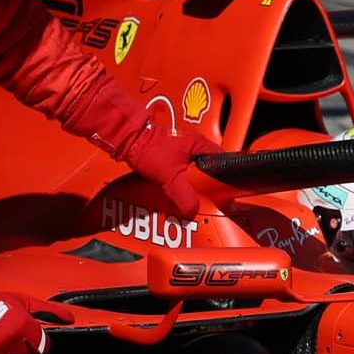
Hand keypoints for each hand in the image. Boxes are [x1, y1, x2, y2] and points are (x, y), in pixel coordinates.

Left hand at [71, 88, 219, 214]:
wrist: (127, 142)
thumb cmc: (150, 150)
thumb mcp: (172, 178)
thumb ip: (185, 196)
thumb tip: (193, 211)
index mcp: (200, 145)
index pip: (223, 161)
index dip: (226, 176)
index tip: (226, 190)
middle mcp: (193, 146)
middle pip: (208, 169)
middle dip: (207, 184)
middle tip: (208, 199)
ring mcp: (181, 151)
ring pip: (193, 172)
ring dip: (192, 185)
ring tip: (193, 199)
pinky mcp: (169, 157)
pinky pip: (181, 173)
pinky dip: (180, 183)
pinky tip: (177, 193)